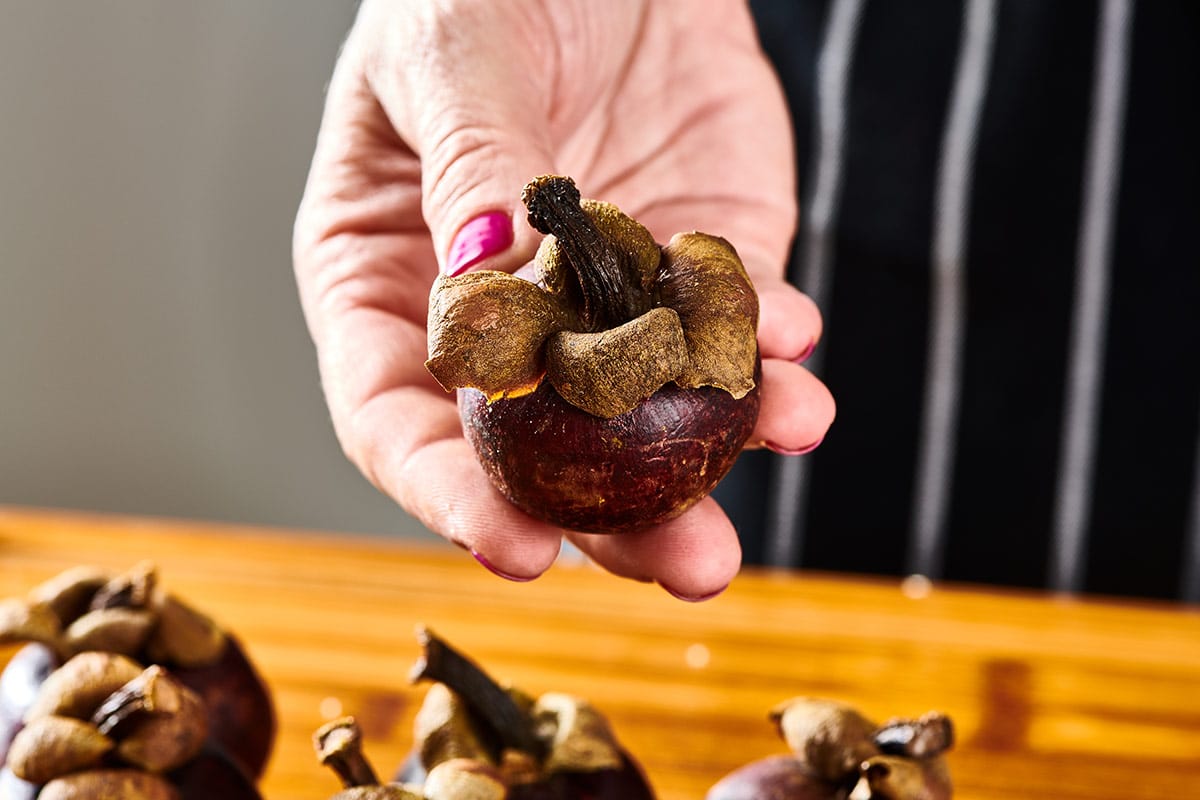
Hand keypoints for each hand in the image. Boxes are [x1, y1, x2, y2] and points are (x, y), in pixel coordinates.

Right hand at [293, 0, 834, 598]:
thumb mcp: (451, 53)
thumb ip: (468, 166)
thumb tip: (486, 280)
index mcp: (393, 284)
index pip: (401, 420)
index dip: (453, 495)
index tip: (518, 550)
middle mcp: (503, 319)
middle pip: (544, 454)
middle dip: (618, 522)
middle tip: (690, 566)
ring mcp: (607, 303)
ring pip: (650, 415)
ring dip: (717, 456)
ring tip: (781, 450)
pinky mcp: (700, 264)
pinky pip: (734, 328)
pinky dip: (768, 348)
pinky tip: (791, 343)